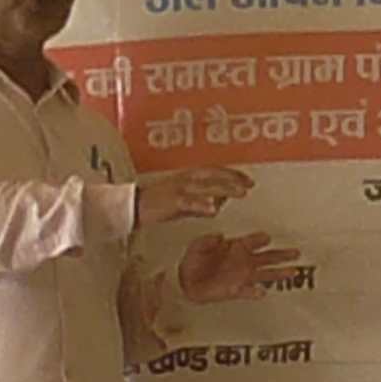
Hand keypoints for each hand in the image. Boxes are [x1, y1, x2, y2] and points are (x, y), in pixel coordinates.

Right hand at [135, 166, 252, 227]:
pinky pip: (190, 202)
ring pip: (206, 186)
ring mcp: (178, 189)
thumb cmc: (154, 205)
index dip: (231, 174)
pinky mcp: (171, 201)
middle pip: (213, 175)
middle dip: (233, 178)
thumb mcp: (181, 205)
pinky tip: (214, 209)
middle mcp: (185, 179)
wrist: (130, 207)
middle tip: (250, 184)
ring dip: (225, 188)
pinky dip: (203, 204)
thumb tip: (216, 206)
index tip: (247, 179)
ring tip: (241, 192)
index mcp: (187, 178)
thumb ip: (198, 205)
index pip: (214, 172)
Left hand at [178, 231, 309, 304]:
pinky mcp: (236, 290)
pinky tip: (262, 293)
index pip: (252, 242)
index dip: (259, 239)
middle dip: (281, 255)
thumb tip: (219, 236)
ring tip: (294, 270)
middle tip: (296, 252)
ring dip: (279, 273)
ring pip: (265, 274)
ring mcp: (242, 276)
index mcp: (235, 247)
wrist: (186, 280)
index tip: (267, 237)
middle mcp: (243, 261)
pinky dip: (254, 293)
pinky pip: (249, 292)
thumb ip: (208, 241)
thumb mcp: (197, 245)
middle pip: (267, 257)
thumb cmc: (194, 260)